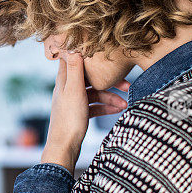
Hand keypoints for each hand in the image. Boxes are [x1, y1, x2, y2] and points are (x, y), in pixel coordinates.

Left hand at [41, 52, 128, 173]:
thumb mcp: (74, 91)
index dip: (85, 51)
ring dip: (111, 97)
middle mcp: (68, 88)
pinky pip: (95, 106)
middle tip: (126, 83)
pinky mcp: (79, 113)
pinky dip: (106, 107)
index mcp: (64, 80)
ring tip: (125, 104)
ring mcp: (74, 101)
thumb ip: (76, 69)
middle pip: (90, 77)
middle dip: (108, 80)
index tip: (99, 46)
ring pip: (95, 93)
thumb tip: (74, 45)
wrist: (64, 147)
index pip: (74, 58)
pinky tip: (119, 110)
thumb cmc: (68, 119)